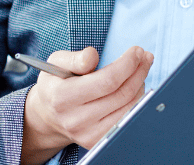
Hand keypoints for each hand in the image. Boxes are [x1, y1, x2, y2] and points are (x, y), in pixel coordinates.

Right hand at [20, 46, 154, 164]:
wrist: (48, 115)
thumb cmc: (56, 84)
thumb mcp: (56, 63)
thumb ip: (74, 58)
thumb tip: (92, 55)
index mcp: (63, 97)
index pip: (107, 81)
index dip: (128, 64)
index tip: (137, 51)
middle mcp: (75, 119)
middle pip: (122, 94)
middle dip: (139, 71)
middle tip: (145, 56)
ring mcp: (87, 134)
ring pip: (129, 108)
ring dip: (140, 85)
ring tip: (140, 69)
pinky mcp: (97, 141)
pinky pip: (126, 120)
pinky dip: (136, 102)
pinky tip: (134, 87)